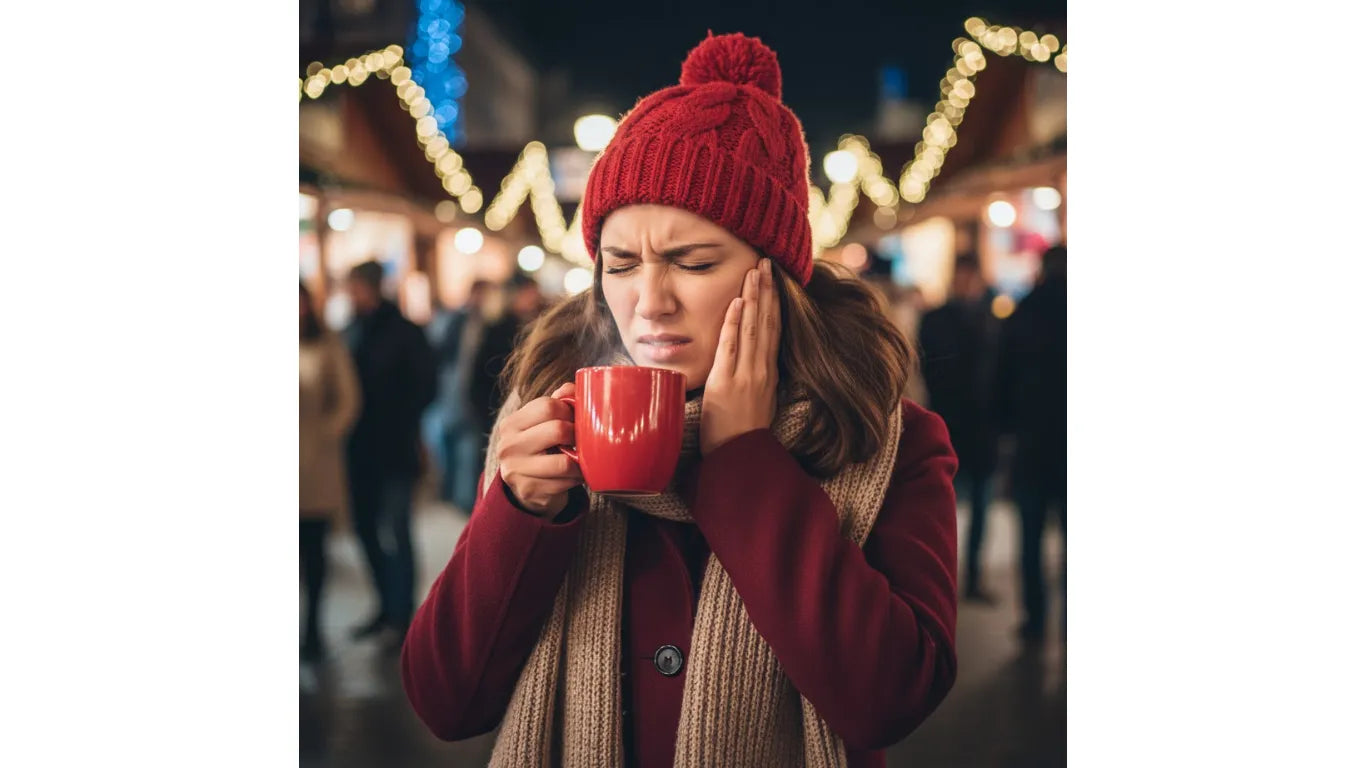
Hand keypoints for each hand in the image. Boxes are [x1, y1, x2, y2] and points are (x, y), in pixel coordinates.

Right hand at [496, 382, 583, 516]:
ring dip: (580, 461)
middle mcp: (508, 447)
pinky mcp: (529, 491)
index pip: (547, 406)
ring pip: (564, 462)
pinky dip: (576, 478)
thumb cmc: (538, 448)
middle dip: (577, 435)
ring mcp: (516, 471)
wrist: (525, 487)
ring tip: (581, 459)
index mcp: (510, 425)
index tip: (574, 419)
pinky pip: (566, 482)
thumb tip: (571, 389)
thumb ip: (556, 402)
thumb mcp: (541, 424)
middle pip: (557, 430)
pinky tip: (575, 475)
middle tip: (581, 440)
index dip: (569, 411)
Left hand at [701, 258, 779, 455]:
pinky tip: (739, 301)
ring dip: (755, 297)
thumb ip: (756, 381)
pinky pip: (732, 346)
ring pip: (753, 328)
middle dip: (767, 290)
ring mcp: (747, 375)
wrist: (740, 460)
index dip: (775, 303)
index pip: (774, 330)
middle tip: (766, 262)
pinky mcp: (728, 382)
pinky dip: (735, 322)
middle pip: (768, 322)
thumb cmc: (742, 437)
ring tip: (755, 270)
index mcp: (769, 374)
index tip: (774, 280)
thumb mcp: (757, 404)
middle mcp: (762, 370)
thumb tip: (752, 365)